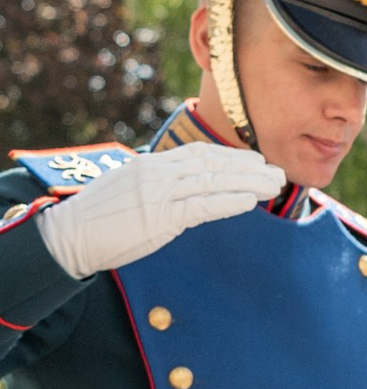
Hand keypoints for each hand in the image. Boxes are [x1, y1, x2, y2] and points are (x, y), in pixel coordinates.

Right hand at [36, 140, 284, 280]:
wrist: (68, 234)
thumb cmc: (97, 219)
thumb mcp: (128, 191)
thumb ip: (156, 186)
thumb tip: (180, 189)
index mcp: (150, 165)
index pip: (198, 154)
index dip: (230, 157)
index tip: (254, 161)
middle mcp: (157, 173)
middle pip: (212, 163)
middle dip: (247, 167)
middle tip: (276, 172)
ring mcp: (158, 193)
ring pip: (213, 181)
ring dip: (248, 182)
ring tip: (274, 185)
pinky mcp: (159, 217)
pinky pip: (202, 206)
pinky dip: (229, 201)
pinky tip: (250, 201)